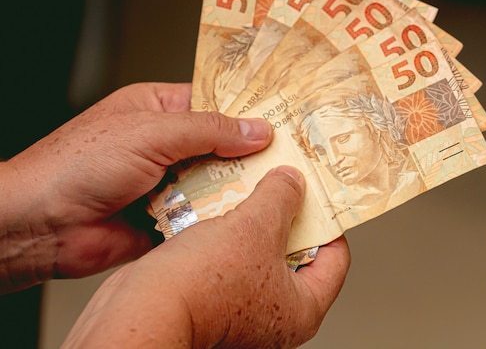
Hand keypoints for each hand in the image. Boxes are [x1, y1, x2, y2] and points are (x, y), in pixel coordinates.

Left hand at [0, 82, 272, 292]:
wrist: (39, 226)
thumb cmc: (78, 164)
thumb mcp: (151, 132)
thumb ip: (208, 130)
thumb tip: (257, 129)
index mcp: (157, 109)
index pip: (213, 103)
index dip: (247, 110)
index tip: (284, 118)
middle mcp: (165, 145)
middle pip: (221, 145)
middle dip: (251, 152)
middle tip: (293, 155)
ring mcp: (167, 182)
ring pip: (217, 182)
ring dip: (240, 186)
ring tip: (280, 185)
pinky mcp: (168, 219)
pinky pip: (205, 215)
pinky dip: (223, 217)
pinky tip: (250, 215)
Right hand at [63, 166, 350, 348]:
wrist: (141, 308)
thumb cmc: (203, 284)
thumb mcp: (255, 226)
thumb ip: (281, 198)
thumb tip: (293, 181)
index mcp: (302, 308)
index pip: (336, 259)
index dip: (329, 222)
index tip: (319, 196)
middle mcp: (276, 313)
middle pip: (297, 253)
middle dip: (287, 214)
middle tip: (283, 183)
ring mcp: (244, 307)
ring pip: (259, 252)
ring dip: (254, 218)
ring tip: (251, 186)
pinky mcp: (214, 298)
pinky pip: (232, 257)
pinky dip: (230, 231)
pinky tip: (222, 204)